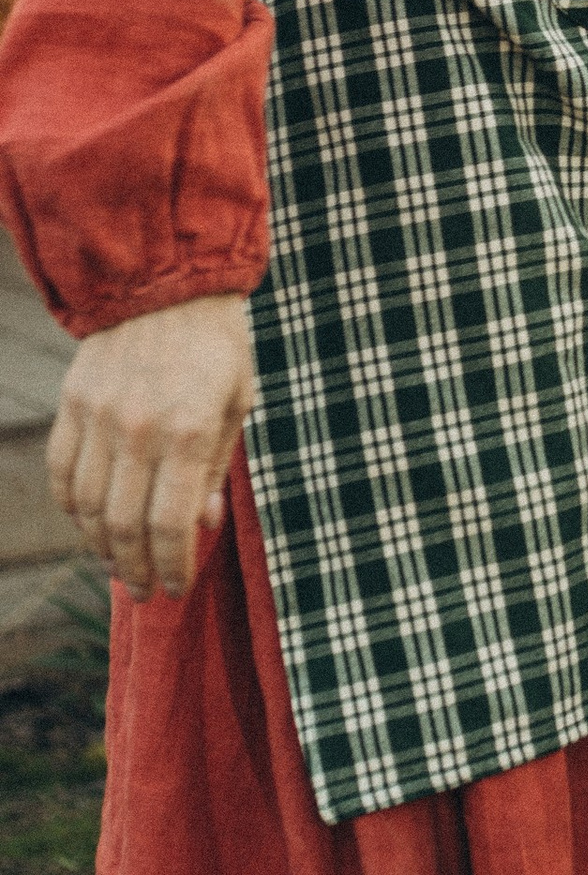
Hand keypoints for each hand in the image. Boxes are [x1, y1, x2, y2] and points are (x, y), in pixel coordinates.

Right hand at [50, 292, 253, 598]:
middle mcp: (138, 429)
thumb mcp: (236, 403)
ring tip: (120, 566)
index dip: (173, 565)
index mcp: (188, 430)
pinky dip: (73, 508)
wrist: (164, 282)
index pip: (170, 524)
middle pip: (125, 525)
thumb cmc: (216, 345)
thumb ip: (216, 467)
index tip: (179, 588)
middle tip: (147, 592)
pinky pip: (63, 472)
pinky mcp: (72, 404)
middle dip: (137, 569)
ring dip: (102, 546)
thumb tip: (204, 524)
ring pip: (89, 506)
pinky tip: (90, 525)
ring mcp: (98, 416)